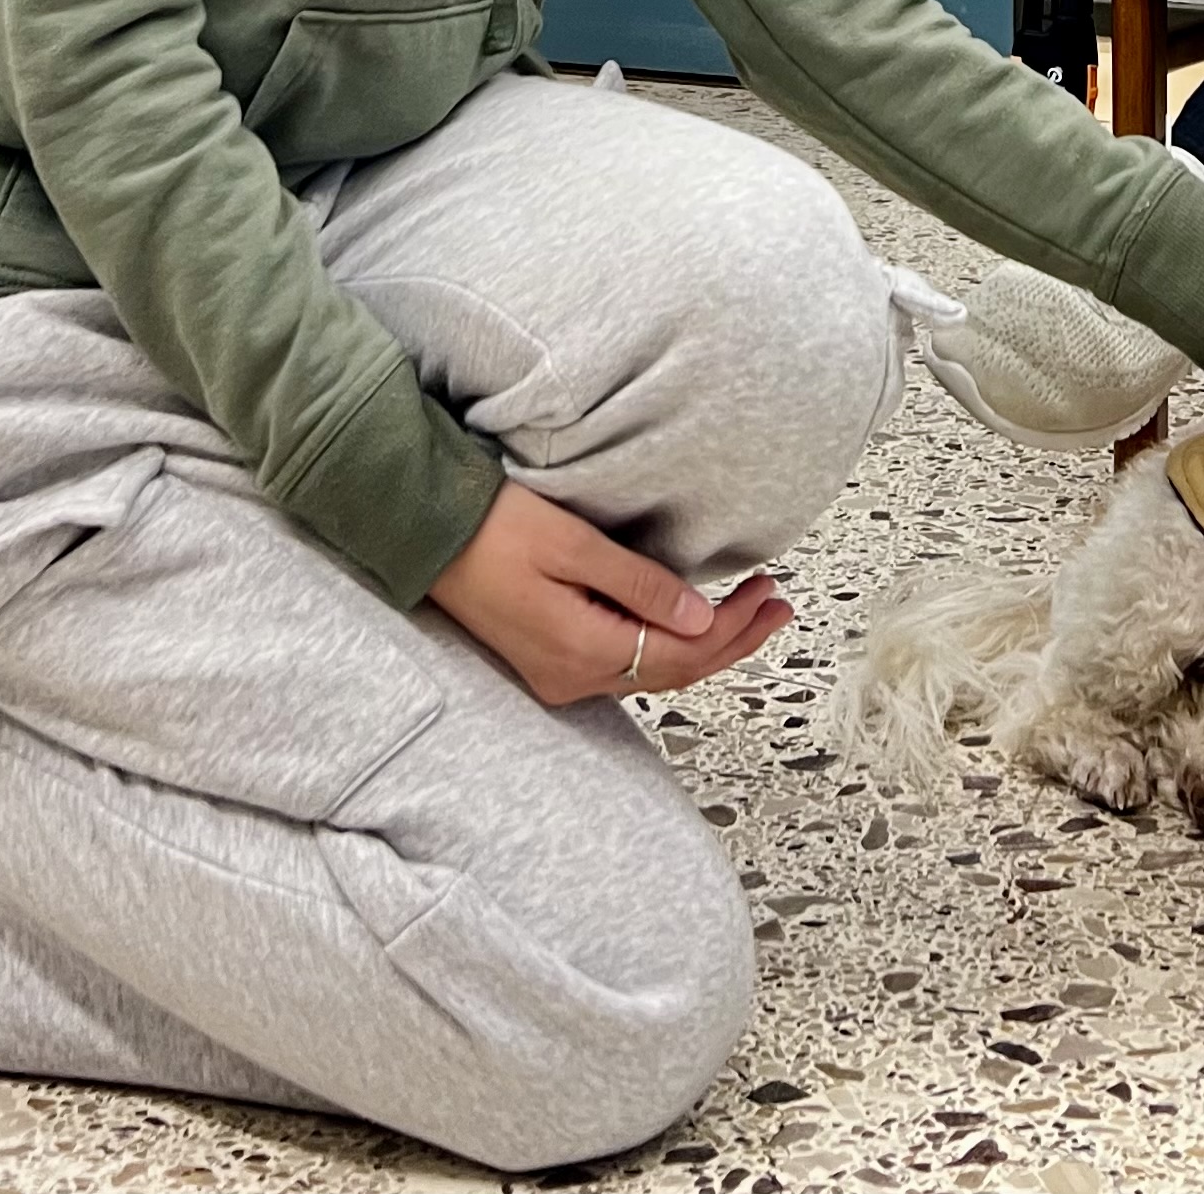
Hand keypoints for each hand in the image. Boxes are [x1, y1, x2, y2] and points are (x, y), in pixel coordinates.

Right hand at [429, 481, 792, 708]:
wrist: (426, 532)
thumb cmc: (492, 527)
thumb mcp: (573, 545)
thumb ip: (639, 584)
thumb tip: (700, 617)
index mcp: (581, 651)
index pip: (681, 654)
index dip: (733, 628)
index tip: (769, 593)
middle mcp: (571, 676)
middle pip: (673, 671)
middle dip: (731, 641)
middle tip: (776, 607)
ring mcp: (557, 673)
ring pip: (652, 671)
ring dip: (704, 645)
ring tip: (749, 616)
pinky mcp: (549, 659)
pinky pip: (626, 663)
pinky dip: (667, 646)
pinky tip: (687, 626)